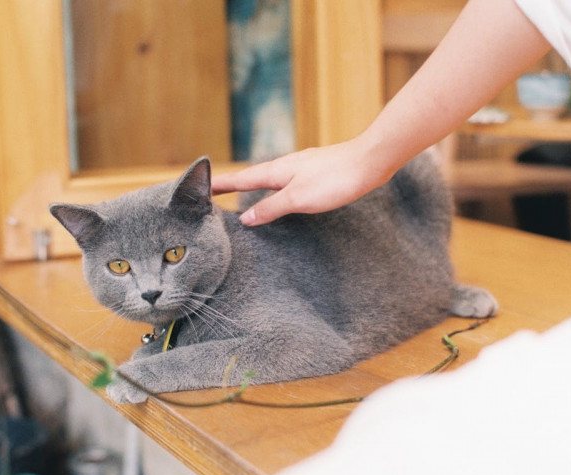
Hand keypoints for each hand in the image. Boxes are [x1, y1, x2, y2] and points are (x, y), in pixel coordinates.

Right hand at [211, 139, 391, 225]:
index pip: (241, 180)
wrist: (369, 162)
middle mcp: (285, 166)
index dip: (220, 184)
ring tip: (241, 194)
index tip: (201, 187)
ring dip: (253, 186)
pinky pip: (285, 181)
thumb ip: (270, 208)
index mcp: (276, 171)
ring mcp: (301, 168)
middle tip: (214, 192)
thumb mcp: (298, 198)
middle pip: (252, 177)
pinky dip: (273, 189)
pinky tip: (280, 193)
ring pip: (269, 179)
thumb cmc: (334, 179)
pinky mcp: (315, 172)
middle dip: (233, 185)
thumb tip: (246, 217)